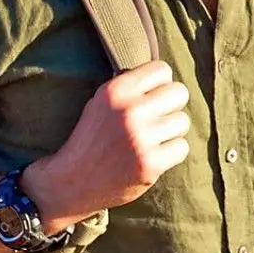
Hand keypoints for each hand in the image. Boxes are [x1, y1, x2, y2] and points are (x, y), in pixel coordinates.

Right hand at [21, 60, 190, 230]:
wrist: (70, 183)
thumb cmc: (90, 139)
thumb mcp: (100, 102)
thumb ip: (130, 88)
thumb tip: (165, 77)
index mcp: (116, 90)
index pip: (161, 70)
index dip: (160, 84)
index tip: (151, 98)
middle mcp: (129, 111)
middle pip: (179, 92)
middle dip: (172, 105)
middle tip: (158, 118)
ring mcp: (141, 138)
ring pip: (183, 121)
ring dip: (171, 131)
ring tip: (153, 140)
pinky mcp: (150, 164)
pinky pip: (181, 147)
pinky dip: (171, 153)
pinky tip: (153, 156)